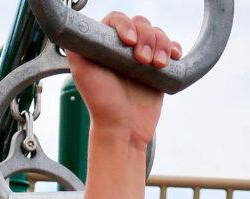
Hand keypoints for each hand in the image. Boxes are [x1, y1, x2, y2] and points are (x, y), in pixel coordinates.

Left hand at [65, 13, 182, 148]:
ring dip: (161, 45)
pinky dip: (175, 49)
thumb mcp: (81, 71)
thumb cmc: (101, 102)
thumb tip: (74, 28)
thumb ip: (76, 46)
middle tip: (142, 60)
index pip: (117, 20)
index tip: (129, 41)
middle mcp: (123, 48)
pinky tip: (172, 59)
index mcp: (105, 45)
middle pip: (142, 23)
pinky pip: (172, 49)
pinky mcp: (159, 69)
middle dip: (146, 38)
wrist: (123, 127)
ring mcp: (142, 58)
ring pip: (158, 34)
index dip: (125, 25)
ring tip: (156, 66)